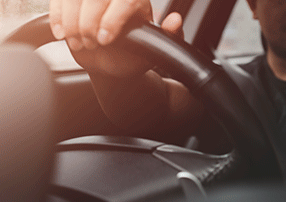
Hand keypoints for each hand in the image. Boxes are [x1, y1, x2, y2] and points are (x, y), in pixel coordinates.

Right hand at [49, 0, 183, 76]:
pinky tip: (61, 33)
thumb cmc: (134, 53)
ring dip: (70, 21)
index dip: (111, 20)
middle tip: (91, 44)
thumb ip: (169, 36)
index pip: (125, 0)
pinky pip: (60, 0)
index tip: (104, 40)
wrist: (111, 60)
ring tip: (78, 42)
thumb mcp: (154, 49)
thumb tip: (175, 19)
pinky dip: (57, 16)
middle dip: (88, 23)